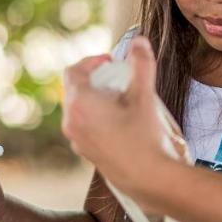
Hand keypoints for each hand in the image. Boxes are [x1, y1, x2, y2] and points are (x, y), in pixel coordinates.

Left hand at [61, 37, 173, 198]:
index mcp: (79, 104)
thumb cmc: (145, 138)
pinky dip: (100, 118)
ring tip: (124, 102)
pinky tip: (124, 124)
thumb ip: (141, 64)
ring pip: (81, 110)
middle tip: (120, 80)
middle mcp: (72, 122)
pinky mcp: (87, 153)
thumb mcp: (145, 95)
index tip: (111, 61)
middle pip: (76, 90)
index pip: (74, 71)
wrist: (150, 179)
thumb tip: (139, 42)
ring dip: (99, 100)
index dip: (92, 61)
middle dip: (97, 80)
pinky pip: (87, 127)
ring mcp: (78, 140)